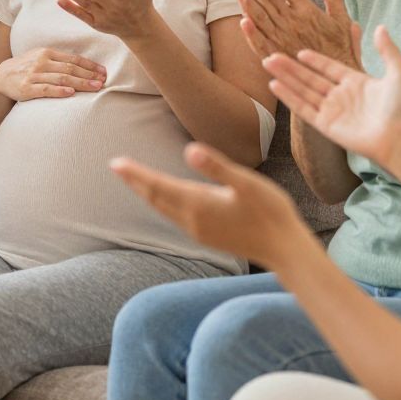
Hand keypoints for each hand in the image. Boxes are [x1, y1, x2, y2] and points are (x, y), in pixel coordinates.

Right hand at [0, 48, 105, 100]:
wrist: (1, 77)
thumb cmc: (26, 67)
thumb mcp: (40, 58)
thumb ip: (58, 60)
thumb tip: (83, 65)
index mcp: (47, 53)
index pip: (73, 59)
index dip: (90, 65)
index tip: (103, 71)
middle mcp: (41, 62)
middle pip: (70, 68)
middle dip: (89, 75)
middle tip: (104, 81)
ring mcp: (34, 75)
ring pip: (61, 78)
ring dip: (80, 83)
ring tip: (95, 87)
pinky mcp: (26, 88)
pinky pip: (45, 89)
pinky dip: (59, 90)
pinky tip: (71, 93)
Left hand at [112, 143, 313, 267]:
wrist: (285, 249)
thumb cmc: (271, 212)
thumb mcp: (246, 183)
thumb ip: (217, 166)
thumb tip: (189, 150)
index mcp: (198, 204)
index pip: (158, 185)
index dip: (136, 173)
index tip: (115, 163)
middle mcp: (192, 220)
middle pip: (155, 197)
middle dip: (135, 181)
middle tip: (116, 166)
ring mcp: (198, 231)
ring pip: (163, 208)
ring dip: (147, 193)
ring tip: (134, 179)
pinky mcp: (206, 236)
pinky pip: (175, 217)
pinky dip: (162, 203)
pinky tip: (164, 198)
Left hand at [233, 0, 360, 68]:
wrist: (334, 79)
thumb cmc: (340, 48)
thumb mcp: (342, 18)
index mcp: (307, 11)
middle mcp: (292, 23)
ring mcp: (281, 39)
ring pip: (259, 14)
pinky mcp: (275, 54)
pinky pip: (259, 41)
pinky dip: (249, 30)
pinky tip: (240, 17)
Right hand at [263, 26, 400, 167]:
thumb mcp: (399, 72)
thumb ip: (387, 50)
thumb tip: (380, 27)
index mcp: (357, 83)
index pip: (330, 68)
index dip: (315, 60)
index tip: (299, 51)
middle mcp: (342, 96)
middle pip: (311, 78)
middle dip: (291, 67)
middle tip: (272, 55)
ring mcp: (333, 111)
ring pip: (304, 90)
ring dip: (285, 78)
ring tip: (268, 64)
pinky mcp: (326, 125)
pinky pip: (303, 108)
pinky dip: (289, 97)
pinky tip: (275, 85)